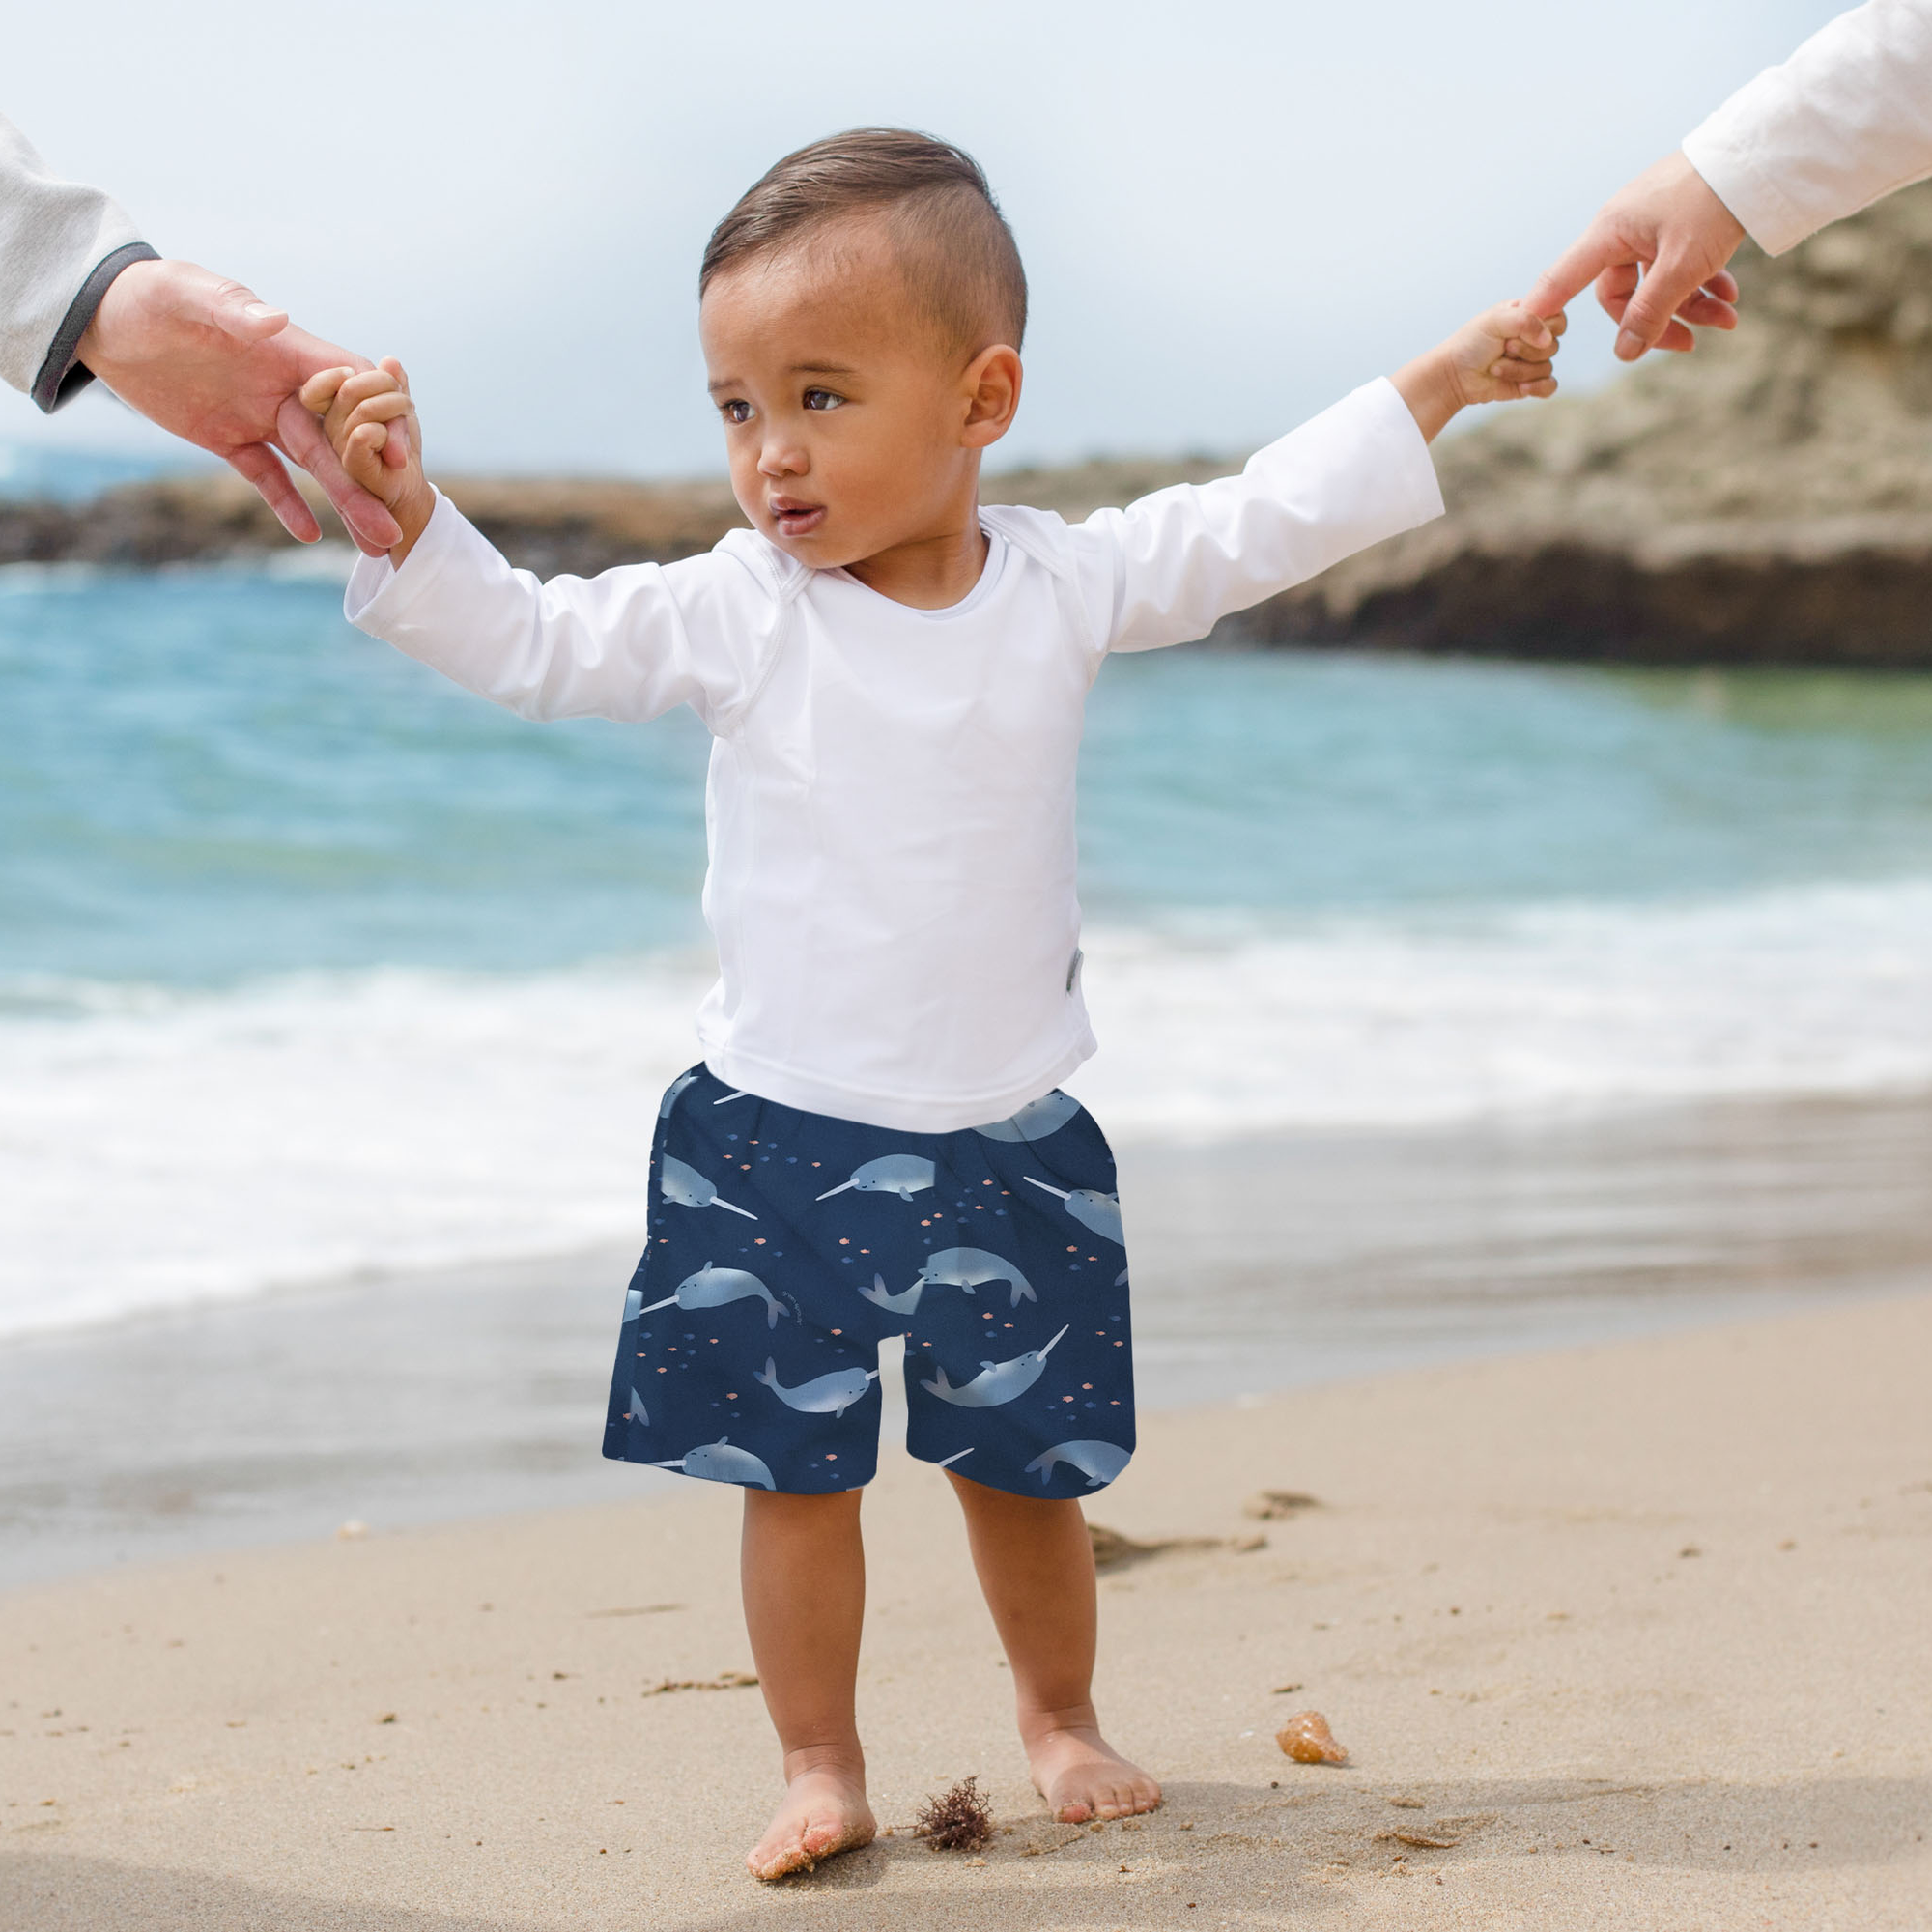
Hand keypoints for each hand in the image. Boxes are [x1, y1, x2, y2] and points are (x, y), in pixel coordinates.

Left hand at [77, 259, 401, 554]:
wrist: (101, 318)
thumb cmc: (146, 293)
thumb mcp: (186, 294)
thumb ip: (234, 310)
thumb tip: (279, 321)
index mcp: (286, 350)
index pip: (352, 387)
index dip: (380, 418)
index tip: (400, 457)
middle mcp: (283, 387)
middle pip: (341, 440)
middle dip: (369, 483)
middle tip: (395, 525)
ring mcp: (258, 415)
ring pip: (313, 466)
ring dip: (345, 503)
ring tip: (374, 542)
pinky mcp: (228, 438)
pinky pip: (266, 476)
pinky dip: (287, 505)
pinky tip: (308, 535)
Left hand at [1391, 301, 1564, 442]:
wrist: (1455, 376)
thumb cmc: (1470, 344)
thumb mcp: (1495, 321)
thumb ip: (1525, 321)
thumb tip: (1547, 339)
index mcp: (1529, 315)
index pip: (1558, 318)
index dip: (1545, 327)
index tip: (1518, 331)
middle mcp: (1533, 337)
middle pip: (1552, 346)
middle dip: (1525, 351)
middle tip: (1502, 349)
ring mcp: (1532, 360)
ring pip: (1547, 367)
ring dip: (1519, 370)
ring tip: (1495, 368)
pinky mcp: (1530, 382)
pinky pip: (1549, 386)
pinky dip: (1537, 388)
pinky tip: (1521, 388)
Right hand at [1526, 152, 1746, 360]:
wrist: (1759, 154)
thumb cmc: (1714, 203)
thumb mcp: (1682, 266)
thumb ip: (1650, 313)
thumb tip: (1625, 353)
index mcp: (1611, 232)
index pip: (1565, 278)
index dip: (1545, 305)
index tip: (1527, 330)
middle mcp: (1625, 228)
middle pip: (1623, 293)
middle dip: (1658, 320)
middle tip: (1690, 342)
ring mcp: (1653, 223)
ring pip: (1658, 282)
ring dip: (1691, 306)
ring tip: (1726, 319)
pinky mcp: (1679, 220)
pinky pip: (1680, 263)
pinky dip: (1703, 283)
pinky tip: (1729, 295)